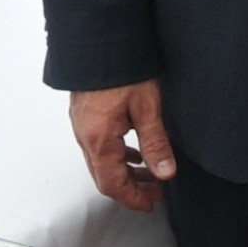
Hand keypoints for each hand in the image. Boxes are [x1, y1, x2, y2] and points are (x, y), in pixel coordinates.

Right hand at [68, 80, 173, 211]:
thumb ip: (155, 143)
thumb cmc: (121, 69)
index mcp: (98, 139)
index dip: (133, 199)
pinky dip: (118, 157)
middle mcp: (85, 136)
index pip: (113, 184)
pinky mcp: (85, 117)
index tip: (150, 204)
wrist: (99, 42)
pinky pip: (99, 147)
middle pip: (105, 177)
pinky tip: (134, 152)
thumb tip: (165, 172)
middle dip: (131, 190)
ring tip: (150, 174)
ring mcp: (82, 127)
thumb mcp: (146, 107)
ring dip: (125, 174)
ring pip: (101, 163)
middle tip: (155, 192)